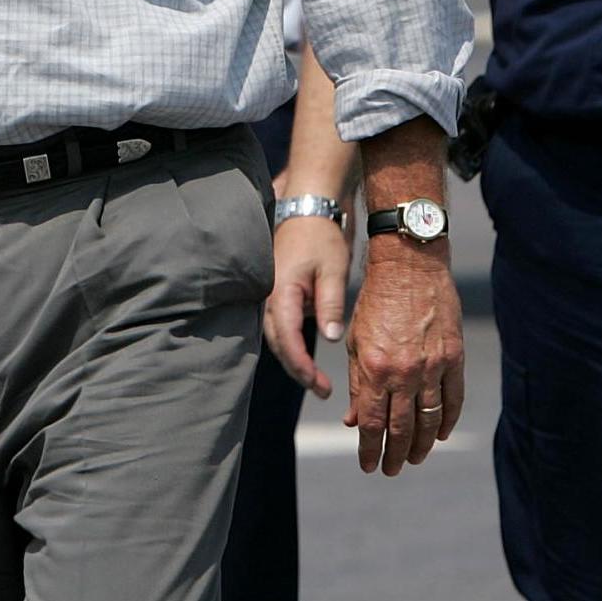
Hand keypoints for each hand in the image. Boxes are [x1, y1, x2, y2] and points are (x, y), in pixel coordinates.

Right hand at [265, 212, 351, 396]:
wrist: (307, 210)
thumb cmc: (320, 237)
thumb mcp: (332, 270)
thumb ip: (330, 306)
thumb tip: (330, 338)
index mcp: (281, 293)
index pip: (287, 341)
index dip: (302, 367)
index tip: (319, 385)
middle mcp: (269, 297)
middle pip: (278, 345)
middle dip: (298, 371)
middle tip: (322, 391)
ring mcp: (269, 295)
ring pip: (276, 338)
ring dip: (293, 360)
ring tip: (316, 380)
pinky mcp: (275, 293)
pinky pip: (278, 326)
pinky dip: (289, 344)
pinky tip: (305, 354)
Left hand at [343, 239, 463, 475]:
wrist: (410, 267)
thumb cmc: (375, 302)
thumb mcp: (356, 342)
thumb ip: (357, 384)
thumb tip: (354, 422)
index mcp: (375, 367)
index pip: (372, 423)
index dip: (369, 449)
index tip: (368, 465)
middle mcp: (405, 372)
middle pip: (401, 428)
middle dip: (394, 454)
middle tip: (390, 470)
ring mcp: (433, 366)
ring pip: (429, 420)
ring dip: (421, 445)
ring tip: (412, 459)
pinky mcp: (454, 358)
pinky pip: (453, 400)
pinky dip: (447, 422)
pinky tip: (440, 435)